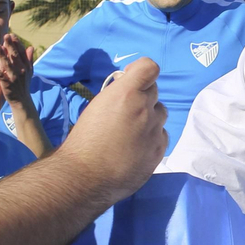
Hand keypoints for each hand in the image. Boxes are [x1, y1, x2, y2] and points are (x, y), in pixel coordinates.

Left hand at [0, 35, 35, 105]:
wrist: (22, 100)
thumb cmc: (24, 84)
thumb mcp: (29, 71)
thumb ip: (29, 59)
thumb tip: (31, 47)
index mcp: (26, 66)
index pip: (21, 52)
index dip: (17, 43)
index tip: (12, 35)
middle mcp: (21, 70)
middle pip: (15, 56)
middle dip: (10, 45)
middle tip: (5, 36)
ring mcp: (15, 77)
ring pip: (8, 64)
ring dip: (2, 55)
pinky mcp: (8, 84)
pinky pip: (0, 75)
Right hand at [57, 58, 166, 202]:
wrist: (86, 176)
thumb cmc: (83, 141)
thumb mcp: (96, 107)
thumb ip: (116, 96)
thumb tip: (127, 92)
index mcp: (126, 93)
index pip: (150, 67)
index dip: (141, 72)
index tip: (131, 80)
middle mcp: (145, 108)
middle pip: (154, 91)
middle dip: (142, 97)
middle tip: (125, 112)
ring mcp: (154, 130)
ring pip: (160, 113)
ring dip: (149, 116)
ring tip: (131, 132)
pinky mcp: (159, 150)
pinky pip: (162, 134)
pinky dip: (152, 137)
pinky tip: (136, 147)